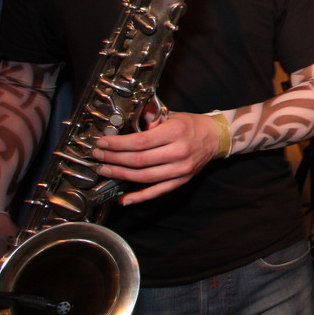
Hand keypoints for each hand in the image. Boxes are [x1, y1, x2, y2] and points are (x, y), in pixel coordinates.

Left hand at [92, 111, 218, 204]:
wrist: (214, 137)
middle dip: (114, 158)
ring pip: (144, 177)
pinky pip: (157, 191)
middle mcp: (178, 152)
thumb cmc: (190, 126)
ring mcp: (180, 169)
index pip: (140, 142)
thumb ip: (150, 118)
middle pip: (139, 160)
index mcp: (175, 133)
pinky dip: (140, 197)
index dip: (117, 144)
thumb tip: (130, 119)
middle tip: (99, 156)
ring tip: (105, 170)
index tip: (103, 143)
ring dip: (121, 175)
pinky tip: (124, 199)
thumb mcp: (171, 115)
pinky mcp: (181, 180)